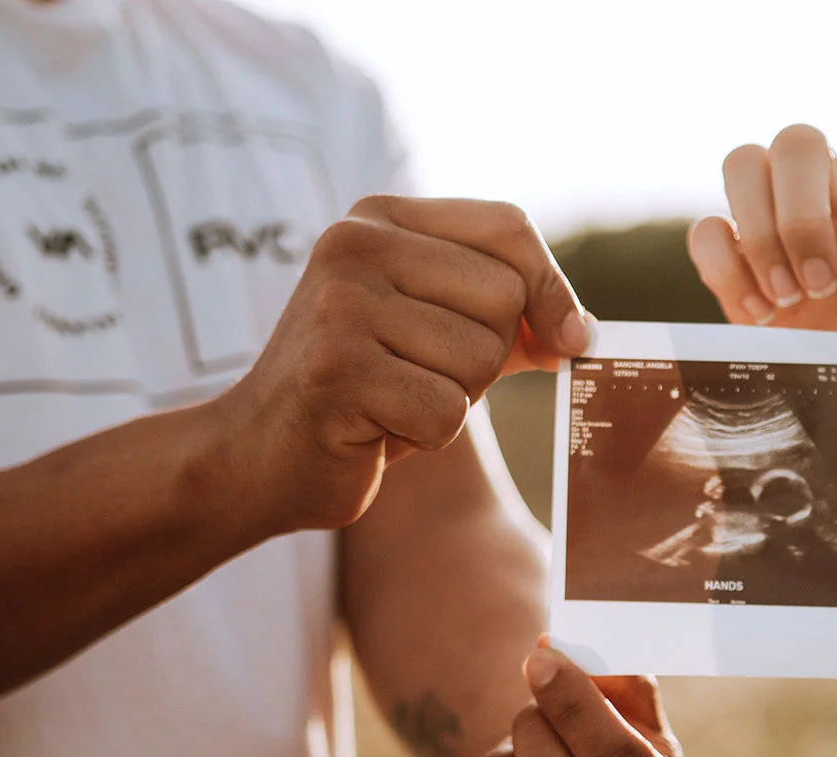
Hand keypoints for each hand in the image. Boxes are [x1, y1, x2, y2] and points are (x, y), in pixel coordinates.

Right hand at [214, 196, 588, 532]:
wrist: (256, 456)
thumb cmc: (362, 395)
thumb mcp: (434, 333)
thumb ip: (506, 316)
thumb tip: (581, 329)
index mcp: (379, 219)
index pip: (508, 227)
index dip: (553, 288)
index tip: (565, 341)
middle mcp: (354, 245)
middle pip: (505, 297)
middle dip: (487, 358)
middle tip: (420, 377)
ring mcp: (340, 305)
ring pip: (482, 358)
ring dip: (455, 401)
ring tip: (392, 401)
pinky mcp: (337, 370)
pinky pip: (447, 412)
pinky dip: (427, 437)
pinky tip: (375, 431)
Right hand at [688, 124, 836, 427]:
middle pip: (801, 142)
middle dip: (802, 218)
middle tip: (819, 288)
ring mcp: (784, 222)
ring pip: (744, 165)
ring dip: (758, 234)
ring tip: (786, 301)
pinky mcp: (741, 259)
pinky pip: (707, 232)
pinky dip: (722, 269)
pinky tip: (758, 318)